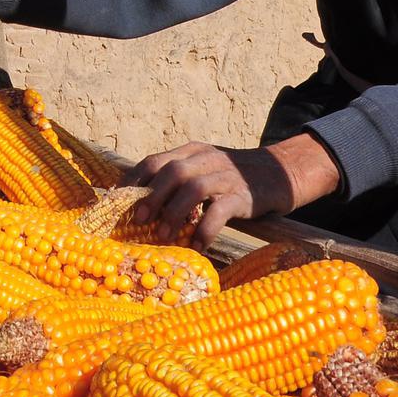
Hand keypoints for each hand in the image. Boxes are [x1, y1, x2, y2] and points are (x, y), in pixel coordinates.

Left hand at [123, 134, 341, 248]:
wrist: (280, 173)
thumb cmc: (233, 179)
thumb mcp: (203, 170)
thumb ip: (178, 182)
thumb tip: (141, 206)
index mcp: (192, 152)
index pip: (155, 161)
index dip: (133, 180)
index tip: (117, 201)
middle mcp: (207, 159)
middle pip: (172, 172)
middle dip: (151, 196)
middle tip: (139, 220)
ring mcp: (227, 176)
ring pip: (194, 189)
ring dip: (174, 213)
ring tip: (162, 235)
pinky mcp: (244, 196)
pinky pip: (220, 211)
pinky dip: (204, 230)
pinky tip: (196, 244)